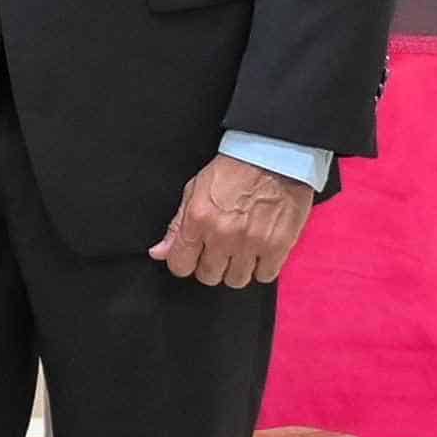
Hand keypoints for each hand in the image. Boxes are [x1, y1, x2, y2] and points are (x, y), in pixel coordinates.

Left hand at [153, 151, 313, 287]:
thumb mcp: (194, 190)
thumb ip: (177, 226)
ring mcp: (251, 243)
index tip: (192, 257)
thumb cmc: (233, 170)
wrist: (274, 157)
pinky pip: (265, 276)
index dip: (185, 263)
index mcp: (198, 220)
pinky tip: (260, 253)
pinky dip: (262, 268)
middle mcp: (222, 235)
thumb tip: (159, 252)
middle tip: (219, 251)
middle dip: (211, 266)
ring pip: (236, 280)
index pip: (180, 265)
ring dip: (236, 269)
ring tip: (241, 252)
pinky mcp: (278, 246)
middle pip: (209, 276)